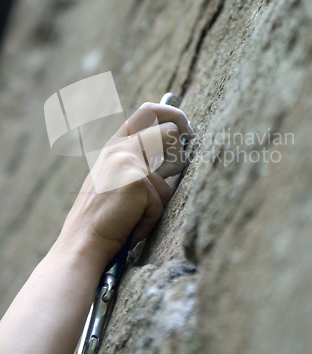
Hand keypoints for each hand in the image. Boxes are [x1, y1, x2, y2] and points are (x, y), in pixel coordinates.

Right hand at [59, 102, 194, 268]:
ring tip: (140, 209)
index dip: (172, 115)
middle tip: (184, 160)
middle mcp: (120, 148)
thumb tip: (176, 148)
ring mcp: (128, 162)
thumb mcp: (116, 178)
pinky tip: (132, 223)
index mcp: (115, 145)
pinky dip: (152, 216)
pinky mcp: (137, 182)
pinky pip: (163, 199)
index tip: (185, 131)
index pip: (148, 112)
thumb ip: (138, 160)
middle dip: (182, 148)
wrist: (82, 241)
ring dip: (164, 193)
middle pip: (170, 130)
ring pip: (176, 166)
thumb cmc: (104, 216)